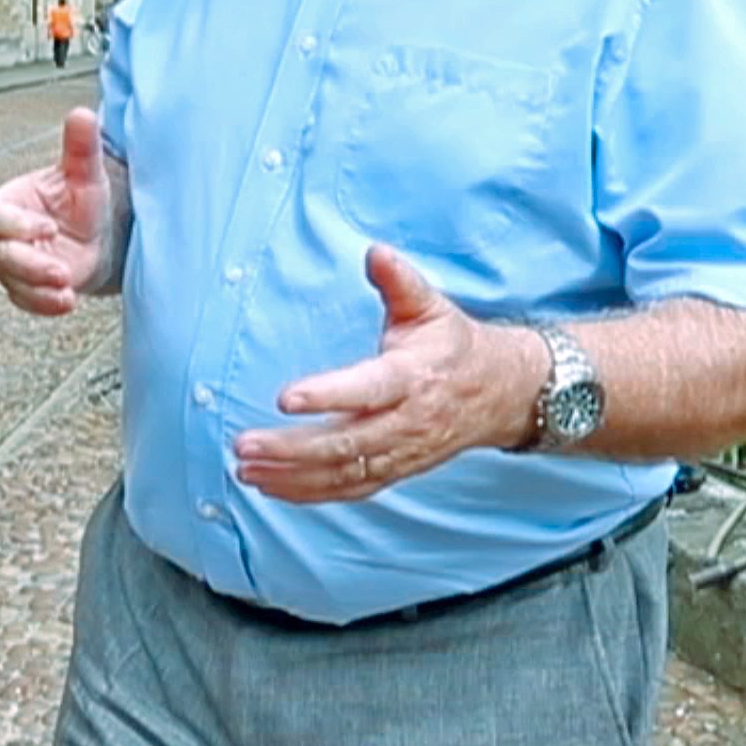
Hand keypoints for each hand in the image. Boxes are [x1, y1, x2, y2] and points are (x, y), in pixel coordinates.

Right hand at [0, 108, 106, 317]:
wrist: (98, 236)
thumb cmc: (83, 200)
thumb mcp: (86, 173)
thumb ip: (80, 147)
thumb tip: (83, 114)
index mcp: (8, 203)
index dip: (16, 225)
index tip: (47, 229)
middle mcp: (5, 236)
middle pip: (1, 254)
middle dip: (30, 265)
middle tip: (61, 270)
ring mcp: (14, 265)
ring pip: (13, 281)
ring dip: (38, 290)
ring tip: (67, 289)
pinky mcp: (27, 288)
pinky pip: (26, 301)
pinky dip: (44, 305)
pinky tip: (67, 302)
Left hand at [234, 246, 543, 503]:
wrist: (500, 392)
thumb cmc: (453, 344)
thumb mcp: (431, 306)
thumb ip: (399, 281)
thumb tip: (375, 252)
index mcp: (412, 376)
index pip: (367, 389)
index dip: (327, 395)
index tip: (285, 397)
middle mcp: (407, 421)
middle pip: (347, 443)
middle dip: (292, 448)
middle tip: (245, 445)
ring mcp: (402, 452)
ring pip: (344, 472)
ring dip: (293, 476)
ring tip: (247, 469)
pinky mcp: (397, 470)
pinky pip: (351, 489)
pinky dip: (311, 493)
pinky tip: (272, 487)